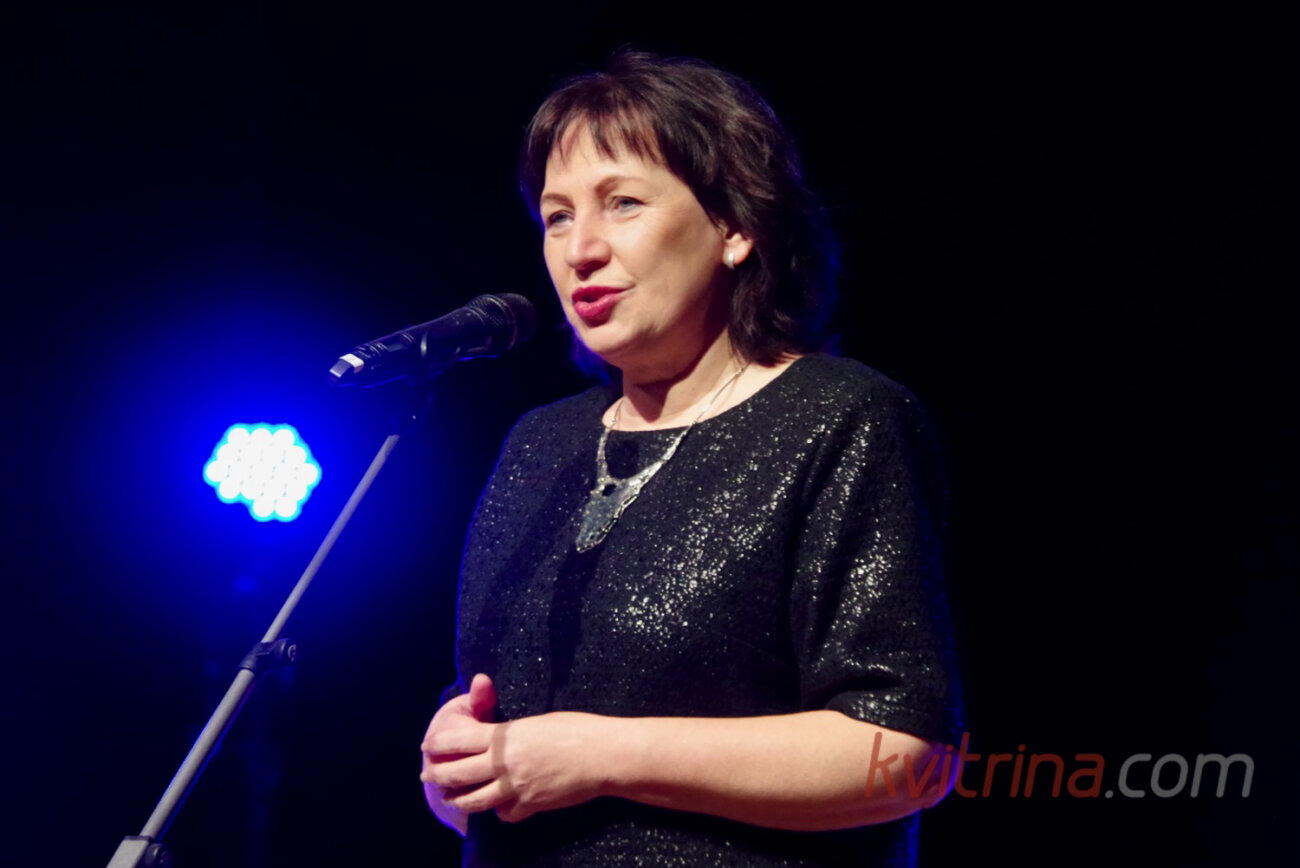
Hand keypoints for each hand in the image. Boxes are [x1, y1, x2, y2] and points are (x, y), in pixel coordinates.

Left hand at [422, 685, 613, 823]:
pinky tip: (501, 806)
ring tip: (450, 798)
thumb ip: (511, 735)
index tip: (429, 747)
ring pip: (474, 800)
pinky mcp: (531, 805)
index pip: (458, 741)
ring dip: (458, 799)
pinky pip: (505, 813)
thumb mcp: (537, 723)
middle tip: (429, 775)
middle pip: (457, 773)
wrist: (603, 755)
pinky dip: (500, 811)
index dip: (439, 744)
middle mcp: (504, 763)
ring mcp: (516, 787)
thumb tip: (497, 740)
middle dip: (438, 775)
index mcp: (505, 736)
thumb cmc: (576, 729)